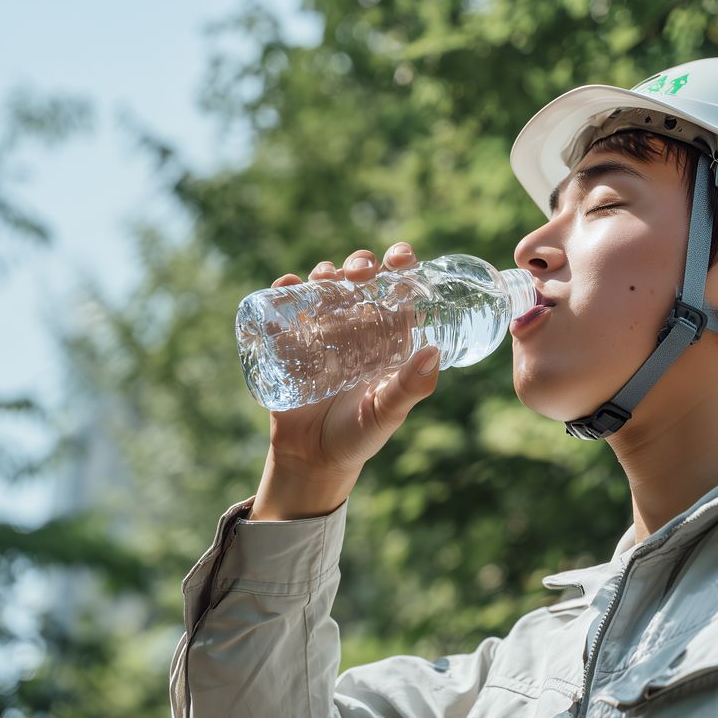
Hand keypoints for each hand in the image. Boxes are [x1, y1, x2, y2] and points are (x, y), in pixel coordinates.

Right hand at [250, 242, 439, 519]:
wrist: (312, 459)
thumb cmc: (360, 436)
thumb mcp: (387, 412)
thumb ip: (410, 388)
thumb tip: (433, 353)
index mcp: (388, 335)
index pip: (398, 288)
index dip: (401, 264)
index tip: (401, 258)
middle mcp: (356, 325)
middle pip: (359, 278)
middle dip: (360, 263)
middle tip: (360, 272)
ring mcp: (321, 330)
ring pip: (324, 285)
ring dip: (325, 271)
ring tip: (325, 277)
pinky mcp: (289, 340)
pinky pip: (284, 306)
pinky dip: (284, 289)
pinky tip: (287, 285)